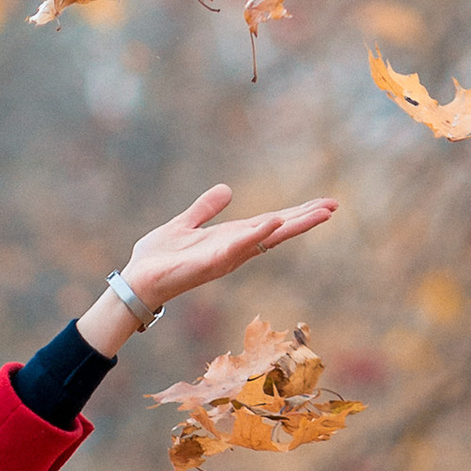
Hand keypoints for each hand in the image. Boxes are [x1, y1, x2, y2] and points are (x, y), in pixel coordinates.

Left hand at [127, 182, 335, 313]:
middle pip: (277, 231)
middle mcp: (234, 249)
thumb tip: (227, 189)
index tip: (323, 205)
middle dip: (305, 218)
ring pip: (267, 237)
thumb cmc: (157, 258)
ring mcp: (226, 257)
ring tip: (321, 212)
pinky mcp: (211, 263)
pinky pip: (238, 246)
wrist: (137, 281)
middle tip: (334, 206)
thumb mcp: (184, 224)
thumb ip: (205, 208)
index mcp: (230, 238)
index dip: (296, 214)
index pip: (270, 224)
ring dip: (294, 224)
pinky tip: (274, 221)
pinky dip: (256, 234)